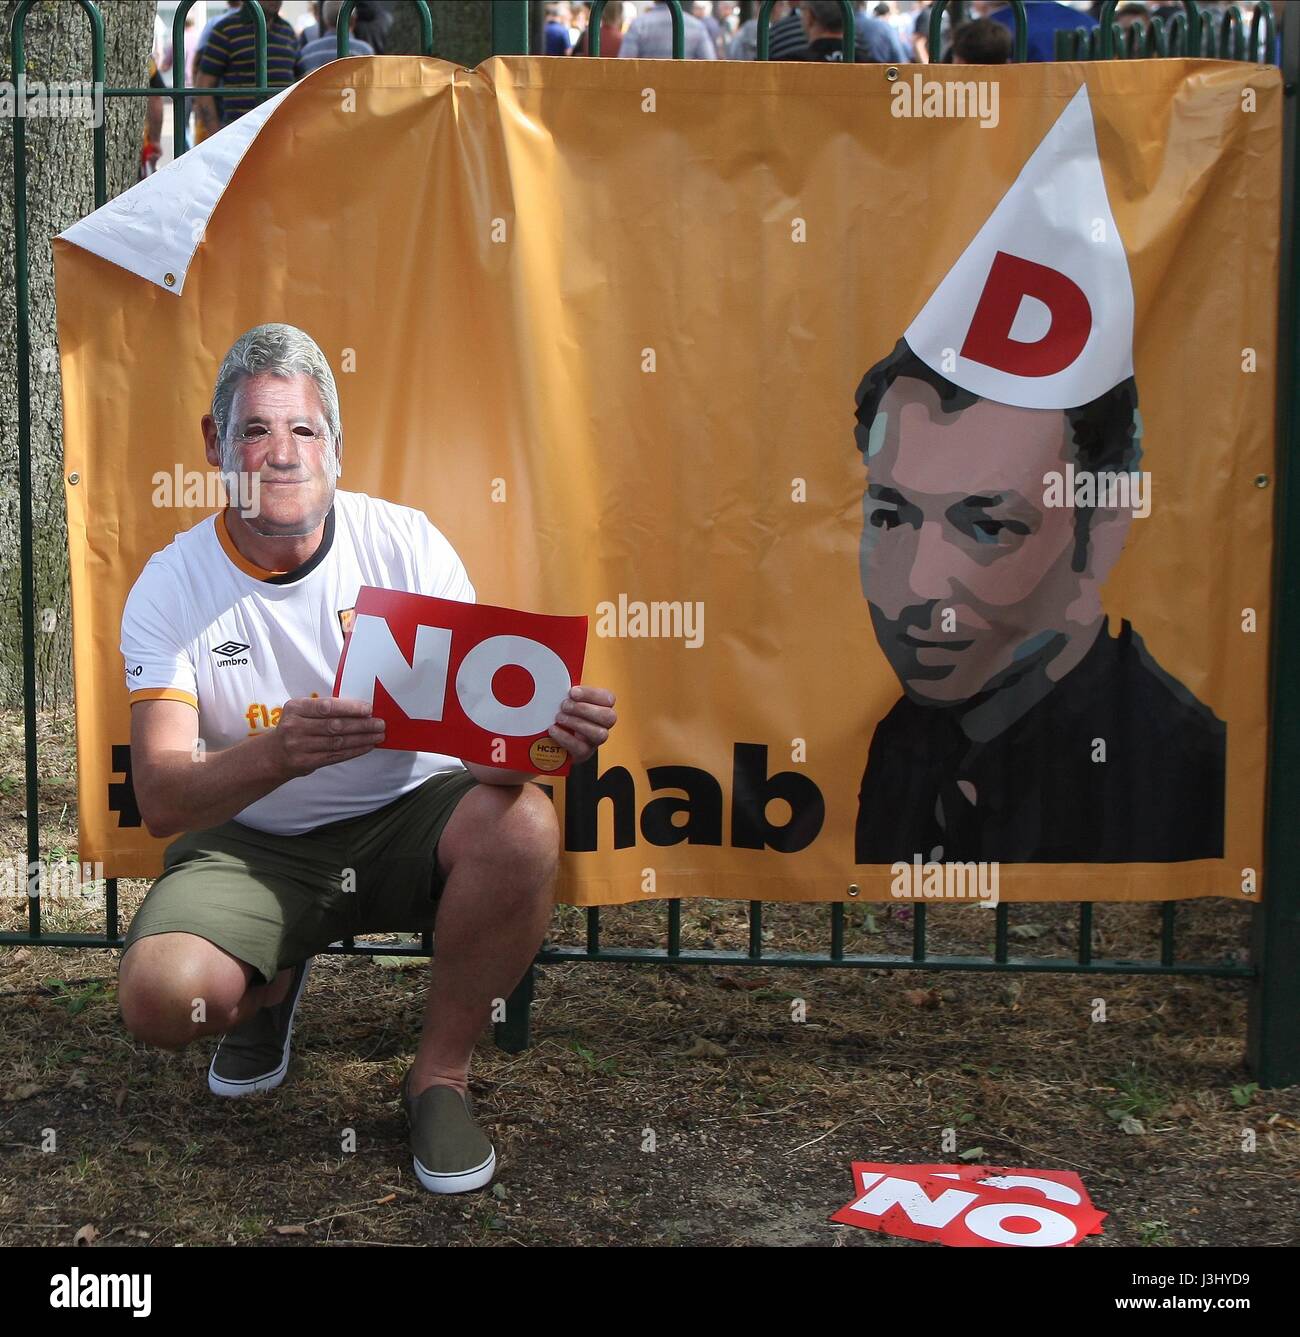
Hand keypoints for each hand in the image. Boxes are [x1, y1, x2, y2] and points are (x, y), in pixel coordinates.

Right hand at [269, 696, 385, 778]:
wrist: (274, 754)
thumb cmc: (295, 727)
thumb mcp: (301, 712)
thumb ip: (324, 709)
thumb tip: (360, 709)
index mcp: (295, 708)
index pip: (326, 707)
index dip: (349, 708)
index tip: (368, 709)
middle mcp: (295, 727)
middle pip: (334, 726)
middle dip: (361, 725)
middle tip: (380, 724)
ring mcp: (299, 746)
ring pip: (337, 742)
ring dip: (362, 739)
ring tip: (378, 735)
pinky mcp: (306, 762)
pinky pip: (335, 756)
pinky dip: (354, 750)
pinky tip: (367, 746)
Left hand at [548, 685, 616, 764]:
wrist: (553, 742)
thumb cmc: (563, 716)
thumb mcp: (567, 701)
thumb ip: (568, 693)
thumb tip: (554, 679)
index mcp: (602, 707)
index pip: (608, 698)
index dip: (591, 695)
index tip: (573, 692)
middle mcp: (603, 724)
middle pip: (608, 717)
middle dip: (584, 709)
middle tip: (565, 705)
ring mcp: (595, 740)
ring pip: (599, 734)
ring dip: (577, 723)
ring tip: (559, 717)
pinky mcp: (584, 753)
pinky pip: (581, 747)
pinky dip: (565, 737)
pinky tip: (553, 730)